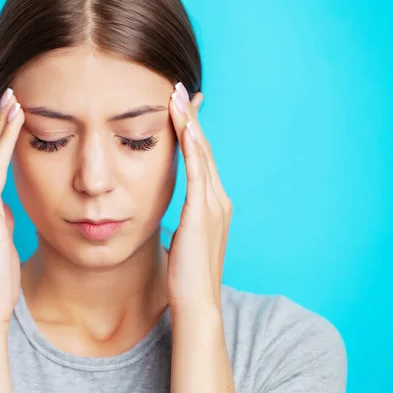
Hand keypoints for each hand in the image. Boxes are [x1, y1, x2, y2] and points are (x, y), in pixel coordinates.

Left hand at [166, 83, 232, 311]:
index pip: (200, 159)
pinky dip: (191, 148)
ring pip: (201, 155)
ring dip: (189, 124)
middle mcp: (218, 200)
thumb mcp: (185, 240)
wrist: (197, 303)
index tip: (179, 109)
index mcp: (213, 205)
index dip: (191, 132)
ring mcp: (214, 205)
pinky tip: (183, 128)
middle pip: (203, 149)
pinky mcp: (202, 214)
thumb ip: (184, 223)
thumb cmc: (187, 276)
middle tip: (179, 89)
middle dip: (191, 118)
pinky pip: (197, 173)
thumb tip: (173, 218)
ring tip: (177, 97)